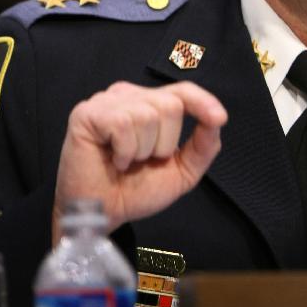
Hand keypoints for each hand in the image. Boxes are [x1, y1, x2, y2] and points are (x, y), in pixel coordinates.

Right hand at [52, 80, 226, 243]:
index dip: (202, 101)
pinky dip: (125, 151)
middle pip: (170, 104)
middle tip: (142, 160)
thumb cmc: (136, 191)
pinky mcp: (87, 113)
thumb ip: (203, 145)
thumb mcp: (181, 170)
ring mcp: (106, 101)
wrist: (104, 215)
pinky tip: (114, 160)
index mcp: (149, 103)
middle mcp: (128, 96)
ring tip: (126, 161)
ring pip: (148, 114)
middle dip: (164, 143)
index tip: (218, 118)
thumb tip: (217, 118)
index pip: (182, 91)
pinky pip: (123, 123)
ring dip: (142, 150)